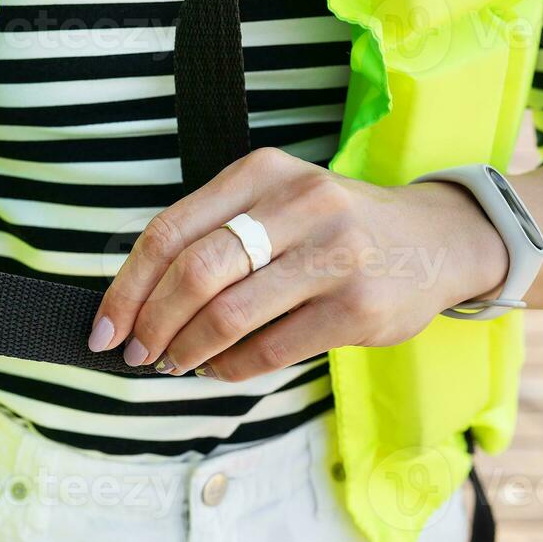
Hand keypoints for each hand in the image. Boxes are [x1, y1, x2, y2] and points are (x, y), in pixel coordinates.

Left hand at [88, 148, 508, 380]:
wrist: (438, 239)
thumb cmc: (333, 228)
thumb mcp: (275, 202)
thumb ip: (213, 236)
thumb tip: (135, 304)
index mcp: (262, 172)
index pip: (170, 231)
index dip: (127, 287)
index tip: (104, 328)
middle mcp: (300, 203)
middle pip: (195, 273)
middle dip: (152, 324)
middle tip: (138, 355)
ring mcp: (335, 254)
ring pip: (229, 314)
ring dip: (188, 350)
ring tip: (176, 363)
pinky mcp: (360, 306)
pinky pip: (272, 348)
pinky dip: (232, 367)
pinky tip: (220, 368)